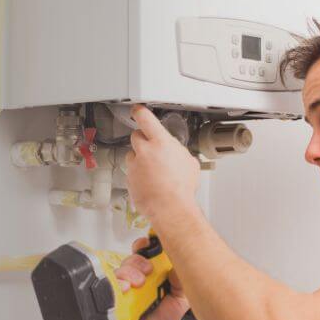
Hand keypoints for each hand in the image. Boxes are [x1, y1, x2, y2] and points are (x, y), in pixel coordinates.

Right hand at [115, 236, 190, 319]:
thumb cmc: (164, 317)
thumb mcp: (180, 297)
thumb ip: (181, 280)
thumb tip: (179, 262)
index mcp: (151, 272)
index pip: (144, 251)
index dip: (145, 245)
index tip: (149, 245)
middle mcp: (136, 277)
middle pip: (131, 258)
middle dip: (138, 261)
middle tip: (147, 272)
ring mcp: (124, 288)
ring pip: (119, 270)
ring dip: (128, 273)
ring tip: (137, 285)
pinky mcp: (113, 300)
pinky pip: (109, 288)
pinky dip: (116, 286)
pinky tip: (125, 290)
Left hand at [125, 105, 199, 222]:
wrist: (171, 208)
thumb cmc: (182, 188)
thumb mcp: (190, 164)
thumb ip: (179, 152)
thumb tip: (178, 154)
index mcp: (161, 142)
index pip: (145, 119)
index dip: (139, 112)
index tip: (137, 110)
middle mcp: (145, 151)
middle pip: (136, 136)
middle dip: (142, 140)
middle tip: (151, 149)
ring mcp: (134, 165)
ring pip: (132, 155)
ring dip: (139, 159)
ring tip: (152, 171)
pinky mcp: (129, 179)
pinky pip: (131, 173)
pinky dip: (138, 176)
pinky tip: (150, 183)